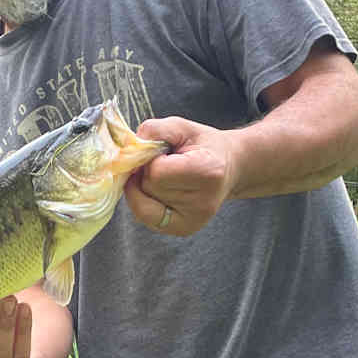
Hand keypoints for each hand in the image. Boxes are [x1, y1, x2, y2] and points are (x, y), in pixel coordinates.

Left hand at [122, 115, 238, 237]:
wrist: (229, 167)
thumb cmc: (204, 145)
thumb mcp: (182, 127)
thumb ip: (155, 130)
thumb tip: (128, 148)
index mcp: (208, 171)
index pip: (156, 173)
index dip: (151, 159)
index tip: (162, 153)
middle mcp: (203, 202)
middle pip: (149, 188)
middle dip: (147, 174)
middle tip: (165, 164)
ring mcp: (194, 220)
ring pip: (144, 205)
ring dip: (145, 189)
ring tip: (165, 178)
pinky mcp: (185, 230)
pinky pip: (146, 218)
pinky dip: (145, 203)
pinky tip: (160, 192)